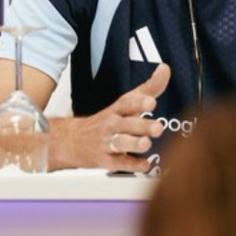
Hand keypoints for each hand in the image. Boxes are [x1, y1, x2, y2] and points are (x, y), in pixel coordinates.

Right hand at [49, 64, 171, 171]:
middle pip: (126, 124)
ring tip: (147, 144)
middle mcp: (112, 125)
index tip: (151, 102)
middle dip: (142, 126)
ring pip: (120, 143)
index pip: (127, 103)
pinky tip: (144, 165)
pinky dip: (132, 165)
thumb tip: (165, 69)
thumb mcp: (125, 103)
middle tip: (158, 128)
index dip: (139, 102)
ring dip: (134, 144)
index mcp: (117, 110)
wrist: (70, 141)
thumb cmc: (105, 122)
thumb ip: (148, 88)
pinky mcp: (105, 160)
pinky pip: (119, 163)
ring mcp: (107, 143)